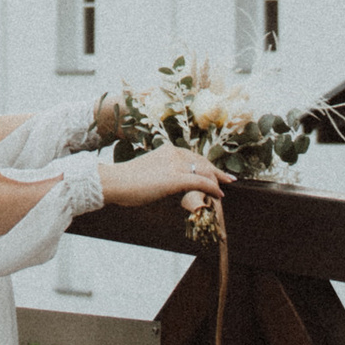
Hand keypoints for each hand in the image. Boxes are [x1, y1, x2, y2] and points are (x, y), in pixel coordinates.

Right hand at [101, 138, 224, 226]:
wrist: (116, 182)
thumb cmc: (126, 180)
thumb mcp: (148, 171)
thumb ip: (161, 172)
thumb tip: (167, 182)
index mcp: (167, 150)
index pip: (193, 156)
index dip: (206, 164)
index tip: (215, 171)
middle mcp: (174, 154)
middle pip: (202, 162)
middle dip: (216, 171)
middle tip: (229, 179)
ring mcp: (176, 165)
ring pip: (204, 171)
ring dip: (216, 181)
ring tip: (224, 189)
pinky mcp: (176, 179)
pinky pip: (201, 182)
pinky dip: (213, 188)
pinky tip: (219, 195)